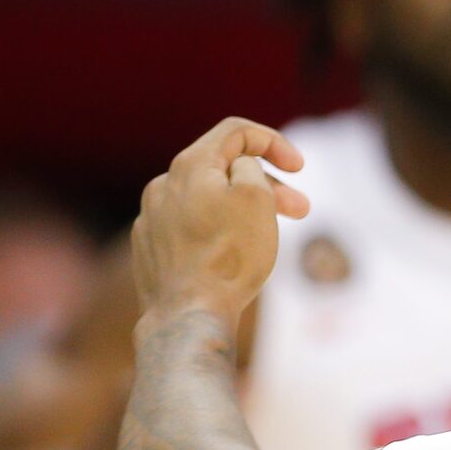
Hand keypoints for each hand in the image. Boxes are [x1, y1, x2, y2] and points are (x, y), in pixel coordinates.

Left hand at [130, 118, 307, 321]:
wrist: (187, 317)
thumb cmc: (229, 256)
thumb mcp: (257, 198)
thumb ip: (251, 169)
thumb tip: (239, 169)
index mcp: (189, 167)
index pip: (236, 132)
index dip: (273, 142)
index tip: (300, 168)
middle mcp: (163, 187)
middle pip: (221, 169)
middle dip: (266, 183)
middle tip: (301, 209)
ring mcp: (151, 219)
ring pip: (206, 200)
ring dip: (242, 209)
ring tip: (268, 235)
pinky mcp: (149, 250)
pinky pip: (189, 227)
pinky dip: (216, 230)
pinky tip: (231, 255)